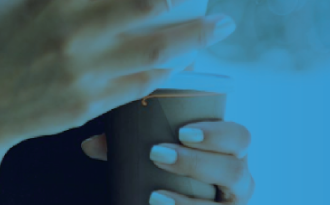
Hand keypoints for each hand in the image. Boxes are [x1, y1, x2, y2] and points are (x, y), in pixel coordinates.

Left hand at [79, 63, 254, 203]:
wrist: (178, 191)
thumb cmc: (174, 161)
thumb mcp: (157, 147)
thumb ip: (128, 141)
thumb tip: (89, 145)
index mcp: (233, 149)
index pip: (240, 137)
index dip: (217, 134)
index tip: (182, 132)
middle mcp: (239, 179)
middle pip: (234, 170)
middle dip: (196, 163)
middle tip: (157, 154)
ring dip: (188, 202)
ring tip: (154, 196)